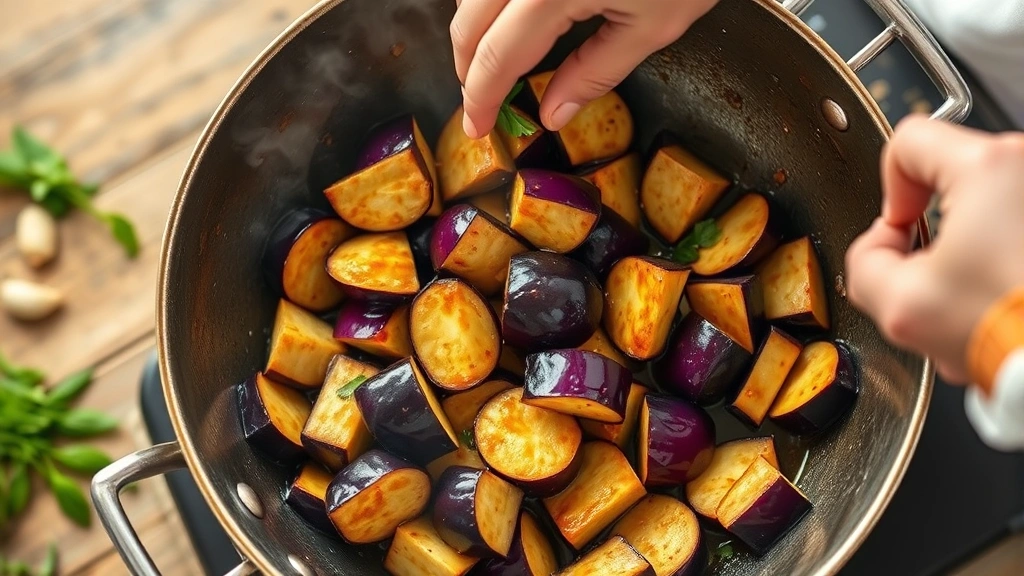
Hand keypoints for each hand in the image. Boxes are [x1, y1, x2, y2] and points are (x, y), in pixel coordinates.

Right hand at [451, 0, 717, 137]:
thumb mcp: (653, 25)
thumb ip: (596, 71)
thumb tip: (552, 113)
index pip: (496, 57)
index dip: (481, 98)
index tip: (478, 127)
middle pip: (467, 22)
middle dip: (468, 68)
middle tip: (484, 100)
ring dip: (474, 27)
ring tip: (495, 58)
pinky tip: (508, 14)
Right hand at [845, 115, 1023, 382]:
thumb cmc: (1010, 332)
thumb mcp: (898, 304)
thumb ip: (863, 261)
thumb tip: (878, 249)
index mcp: (989, 169)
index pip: (908, 144)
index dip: (890, 192)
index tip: (902, 232)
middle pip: (950, 179)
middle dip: (934, 232)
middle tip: (937, 280)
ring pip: (988, 208)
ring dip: (972, 251)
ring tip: (976, 300)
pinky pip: (1016, 228)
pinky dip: (1004, 262)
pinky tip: (1003, 301)